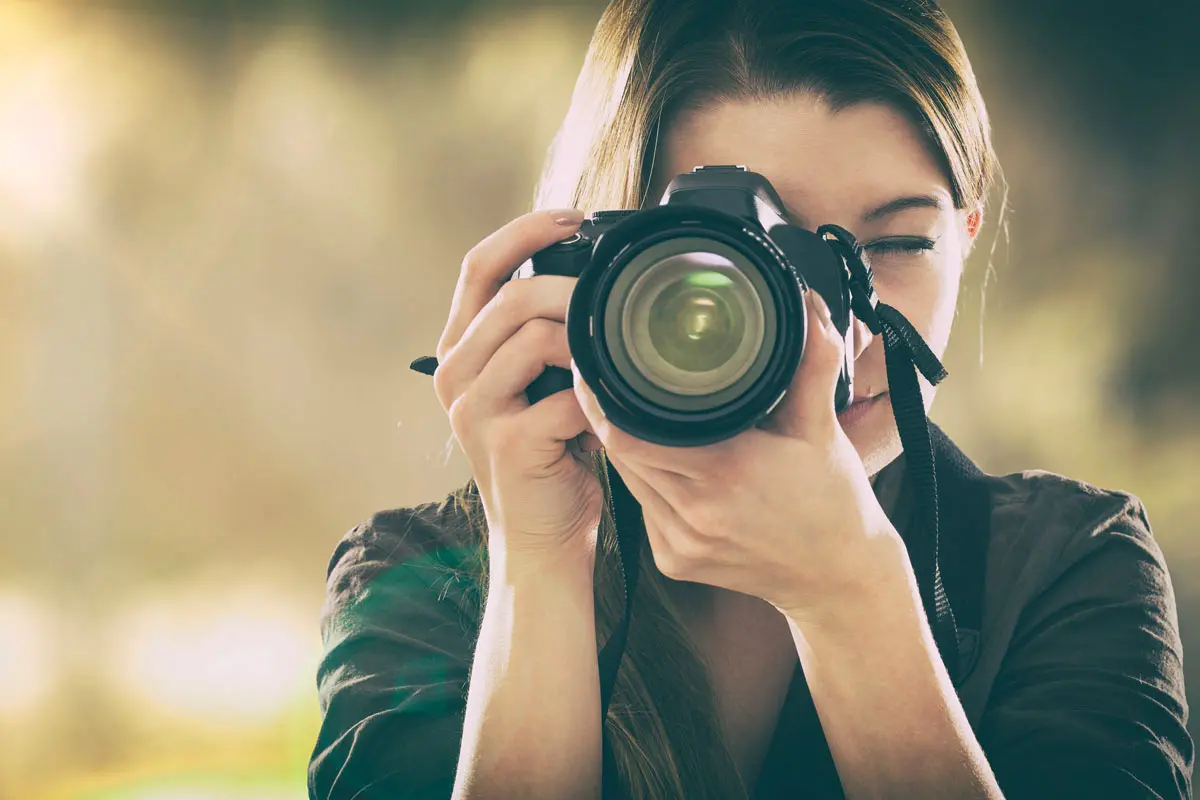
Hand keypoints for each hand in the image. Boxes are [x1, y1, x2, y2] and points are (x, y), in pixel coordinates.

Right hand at [433, 209, 603, 563]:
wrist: (542, 540)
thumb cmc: (551, 456)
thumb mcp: (538, 384)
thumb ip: (547, 336)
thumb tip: (595, 280)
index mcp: (461, 350)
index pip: (478, 266)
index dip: (524, 231)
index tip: (573, 217)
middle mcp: (455, 375)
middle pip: (510, 297)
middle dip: (571, 288)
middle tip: (614, 298)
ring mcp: (475, 411)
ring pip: (534, 338)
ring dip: (587, 342)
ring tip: (612, 361)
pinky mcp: (507, 445)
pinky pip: (564, 396)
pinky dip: (599, 396)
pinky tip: (612, 409)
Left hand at [573, 290, 903, 617]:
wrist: (838, 579)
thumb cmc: (833, 502)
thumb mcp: (822, 427)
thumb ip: (812, 361)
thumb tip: (808, 304)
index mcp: (725, 472)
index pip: (630, 434)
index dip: (604, 402)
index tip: (597, 369)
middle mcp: (694, 513)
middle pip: (621, 454)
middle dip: (612, 418)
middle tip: (608, 382)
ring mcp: (679, 544)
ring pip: (628, 481)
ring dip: (628, 449)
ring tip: (632, 416)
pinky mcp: (674, 563)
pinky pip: (643, 509)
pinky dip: (647, 481)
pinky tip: (664, 464)